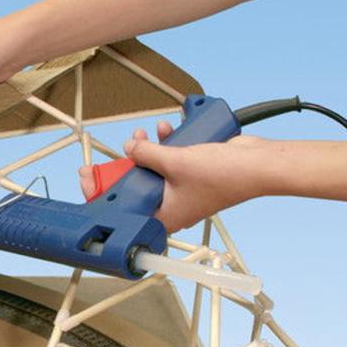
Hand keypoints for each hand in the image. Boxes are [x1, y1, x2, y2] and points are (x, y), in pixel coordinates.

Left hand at [78, 122, 269, 232]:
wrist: (258, 164)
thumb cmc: (223, 175)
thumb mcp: (174, 161)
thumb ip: (146, 154)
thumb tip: (129, 147)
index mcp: (163, 216)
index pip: (122, 211)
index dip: (102, 193)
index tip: (87, 177)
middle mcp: (170, 207)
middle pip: (136, 188)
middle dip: (127, 164)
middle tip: (120, 149)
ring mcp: (182, 191)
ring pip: (154, 171)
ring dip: (148, 150)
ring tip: (144, 134)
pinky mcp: (193, 175)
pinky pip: (171, 161)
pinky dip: (167, 146)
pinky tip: (166, 130)